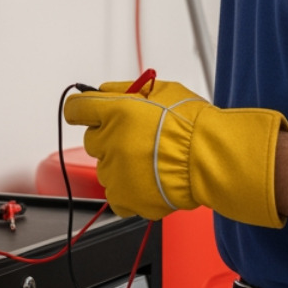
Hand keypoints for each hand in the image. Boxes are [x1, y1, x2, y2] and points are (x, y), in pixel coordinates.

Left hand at [63, 78, 287, 226]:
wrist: (210, 160)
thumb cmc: (192, 125)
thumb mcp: (162, 90)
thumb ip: (127, 89)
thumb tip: (105, 90)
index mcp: (115, 111)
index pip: (77, 108)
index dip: (83, 110)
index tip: (86, 113)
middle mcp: (109, 141)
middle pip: (92, 139)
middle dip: (109, 137)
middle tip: (137, 139)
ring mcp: (114, 172)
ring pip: (105, 168)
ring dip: (120, 164)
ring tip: (150, 162)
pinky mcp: (124, 197)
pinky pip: (115, 195)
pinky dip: (127, 191)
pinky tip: (147, 182)